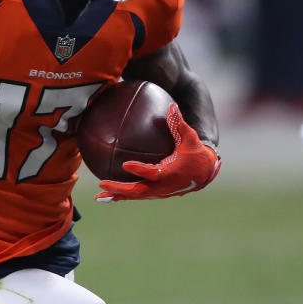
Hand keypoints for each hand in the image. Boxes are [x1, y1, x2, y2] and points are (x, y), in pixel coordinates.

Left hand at [96, 104, 219, 201]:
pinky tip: (107, 195)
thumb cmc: (196, 153)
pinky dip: (122, 196)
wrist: (203, 174)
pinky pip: (137, 195)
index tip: (125, 164)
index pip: (153, 173)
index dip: (140, 170)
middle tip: (102, 184)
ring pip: (135, 196)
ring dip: (117, 196)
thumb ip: (179, 123)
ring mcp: (158, 192)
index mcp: (170, 172)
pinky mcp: (155, 193)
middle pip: (138, 191)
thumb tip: (171, 106)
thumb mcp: (190, 138)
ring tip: (99, 197)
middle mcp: (163, 186)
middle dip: (120, 189)